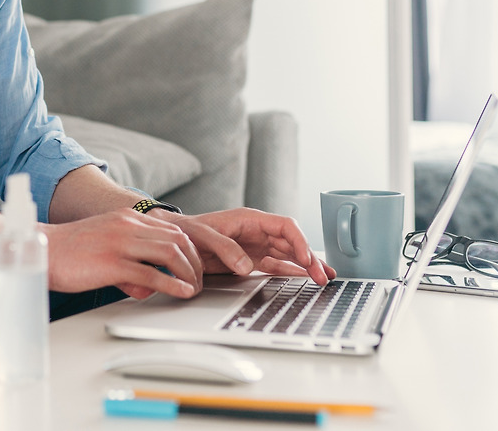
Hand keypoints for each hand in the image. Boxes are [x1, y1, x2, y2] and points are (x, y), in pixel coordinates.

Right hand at [41, 210, 204, 300]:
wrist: (40, 250)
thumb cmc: (69, 252)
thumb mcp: (105, 244)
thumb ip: (129, 258)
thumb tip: (147, 284)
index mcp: (126, 218)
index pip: (172, 229)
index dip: (191, 249)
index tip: (196, 266)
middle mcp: (127, 226)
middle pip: (178, 239)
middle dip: (195, 262)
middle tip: (199, 281)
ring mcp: (120, 243)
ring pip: (171, 253)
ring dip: (189, 274)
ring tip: (193, 289)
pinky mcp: (112, 263)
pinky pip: (152, 274)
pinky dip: (172, 285)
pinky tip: (180, 293)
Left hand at [155, 208, 334, 284]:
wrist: (174, 239)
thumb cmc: (188, 231)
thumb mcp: (205, 237)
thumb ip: (227, 249)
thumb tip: (247, 266)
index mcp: (250, 219)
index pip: (285, 226)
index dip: (300, 241)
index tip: (308, 258)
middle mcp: (257, 231)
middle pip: (292, 242)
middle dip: (309, 258)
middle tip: (323, 275)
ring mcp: (255, 245)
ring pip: (288, 255)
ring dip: (305, 266)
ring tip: (323, 278)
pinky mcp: (250, 259)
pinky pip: (275, 265)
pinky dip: (290, 272)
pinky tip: (302, 278)